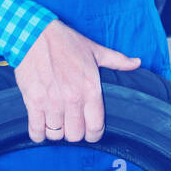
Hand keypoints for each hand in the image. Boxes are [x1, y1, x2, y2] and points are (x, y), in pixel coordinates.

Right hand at [14, 20, 139, 143]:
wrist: (34, 34)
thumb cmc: (65, 42)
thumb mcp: (95, 50)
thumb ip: (117, 61)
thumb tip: (136, 63)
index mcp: (90, 88)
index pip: (96, 126)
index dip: (94, 134)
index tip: (91, 132)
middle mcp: (72, 98)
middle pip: (76, 135)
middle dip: (75, 133)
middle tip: (72, 124)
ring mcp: (51, 102)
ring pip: (56, 135)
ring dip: (57, 132)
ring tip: (57, 122)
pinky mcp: (33, 102)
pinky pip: (36, 131)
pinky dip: (39, 133)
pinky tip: (41, 126)